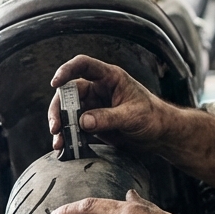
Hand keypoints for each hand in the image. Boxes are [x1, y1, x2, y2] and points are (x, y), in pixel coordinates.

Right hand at [48, 55, 173, 151]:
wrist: (159, 135)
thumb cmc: (152, 117)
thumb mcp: (132, 116)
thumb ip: (108, 118)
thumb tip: (83, 122)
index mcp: (110, 78)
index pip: (83, 65)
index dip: (66, 70)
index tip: (55, 83)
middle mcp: (98, 89)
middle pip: (69, 92)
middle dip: (58, 109)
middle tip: (56, 127)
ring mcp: (93, 106)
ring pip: (68, 112)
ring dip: (61, 126)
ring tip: (59, 143)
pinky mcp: (92, 123)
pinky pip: (74, 127)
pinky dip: (67, 137)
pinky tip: (64, 147)